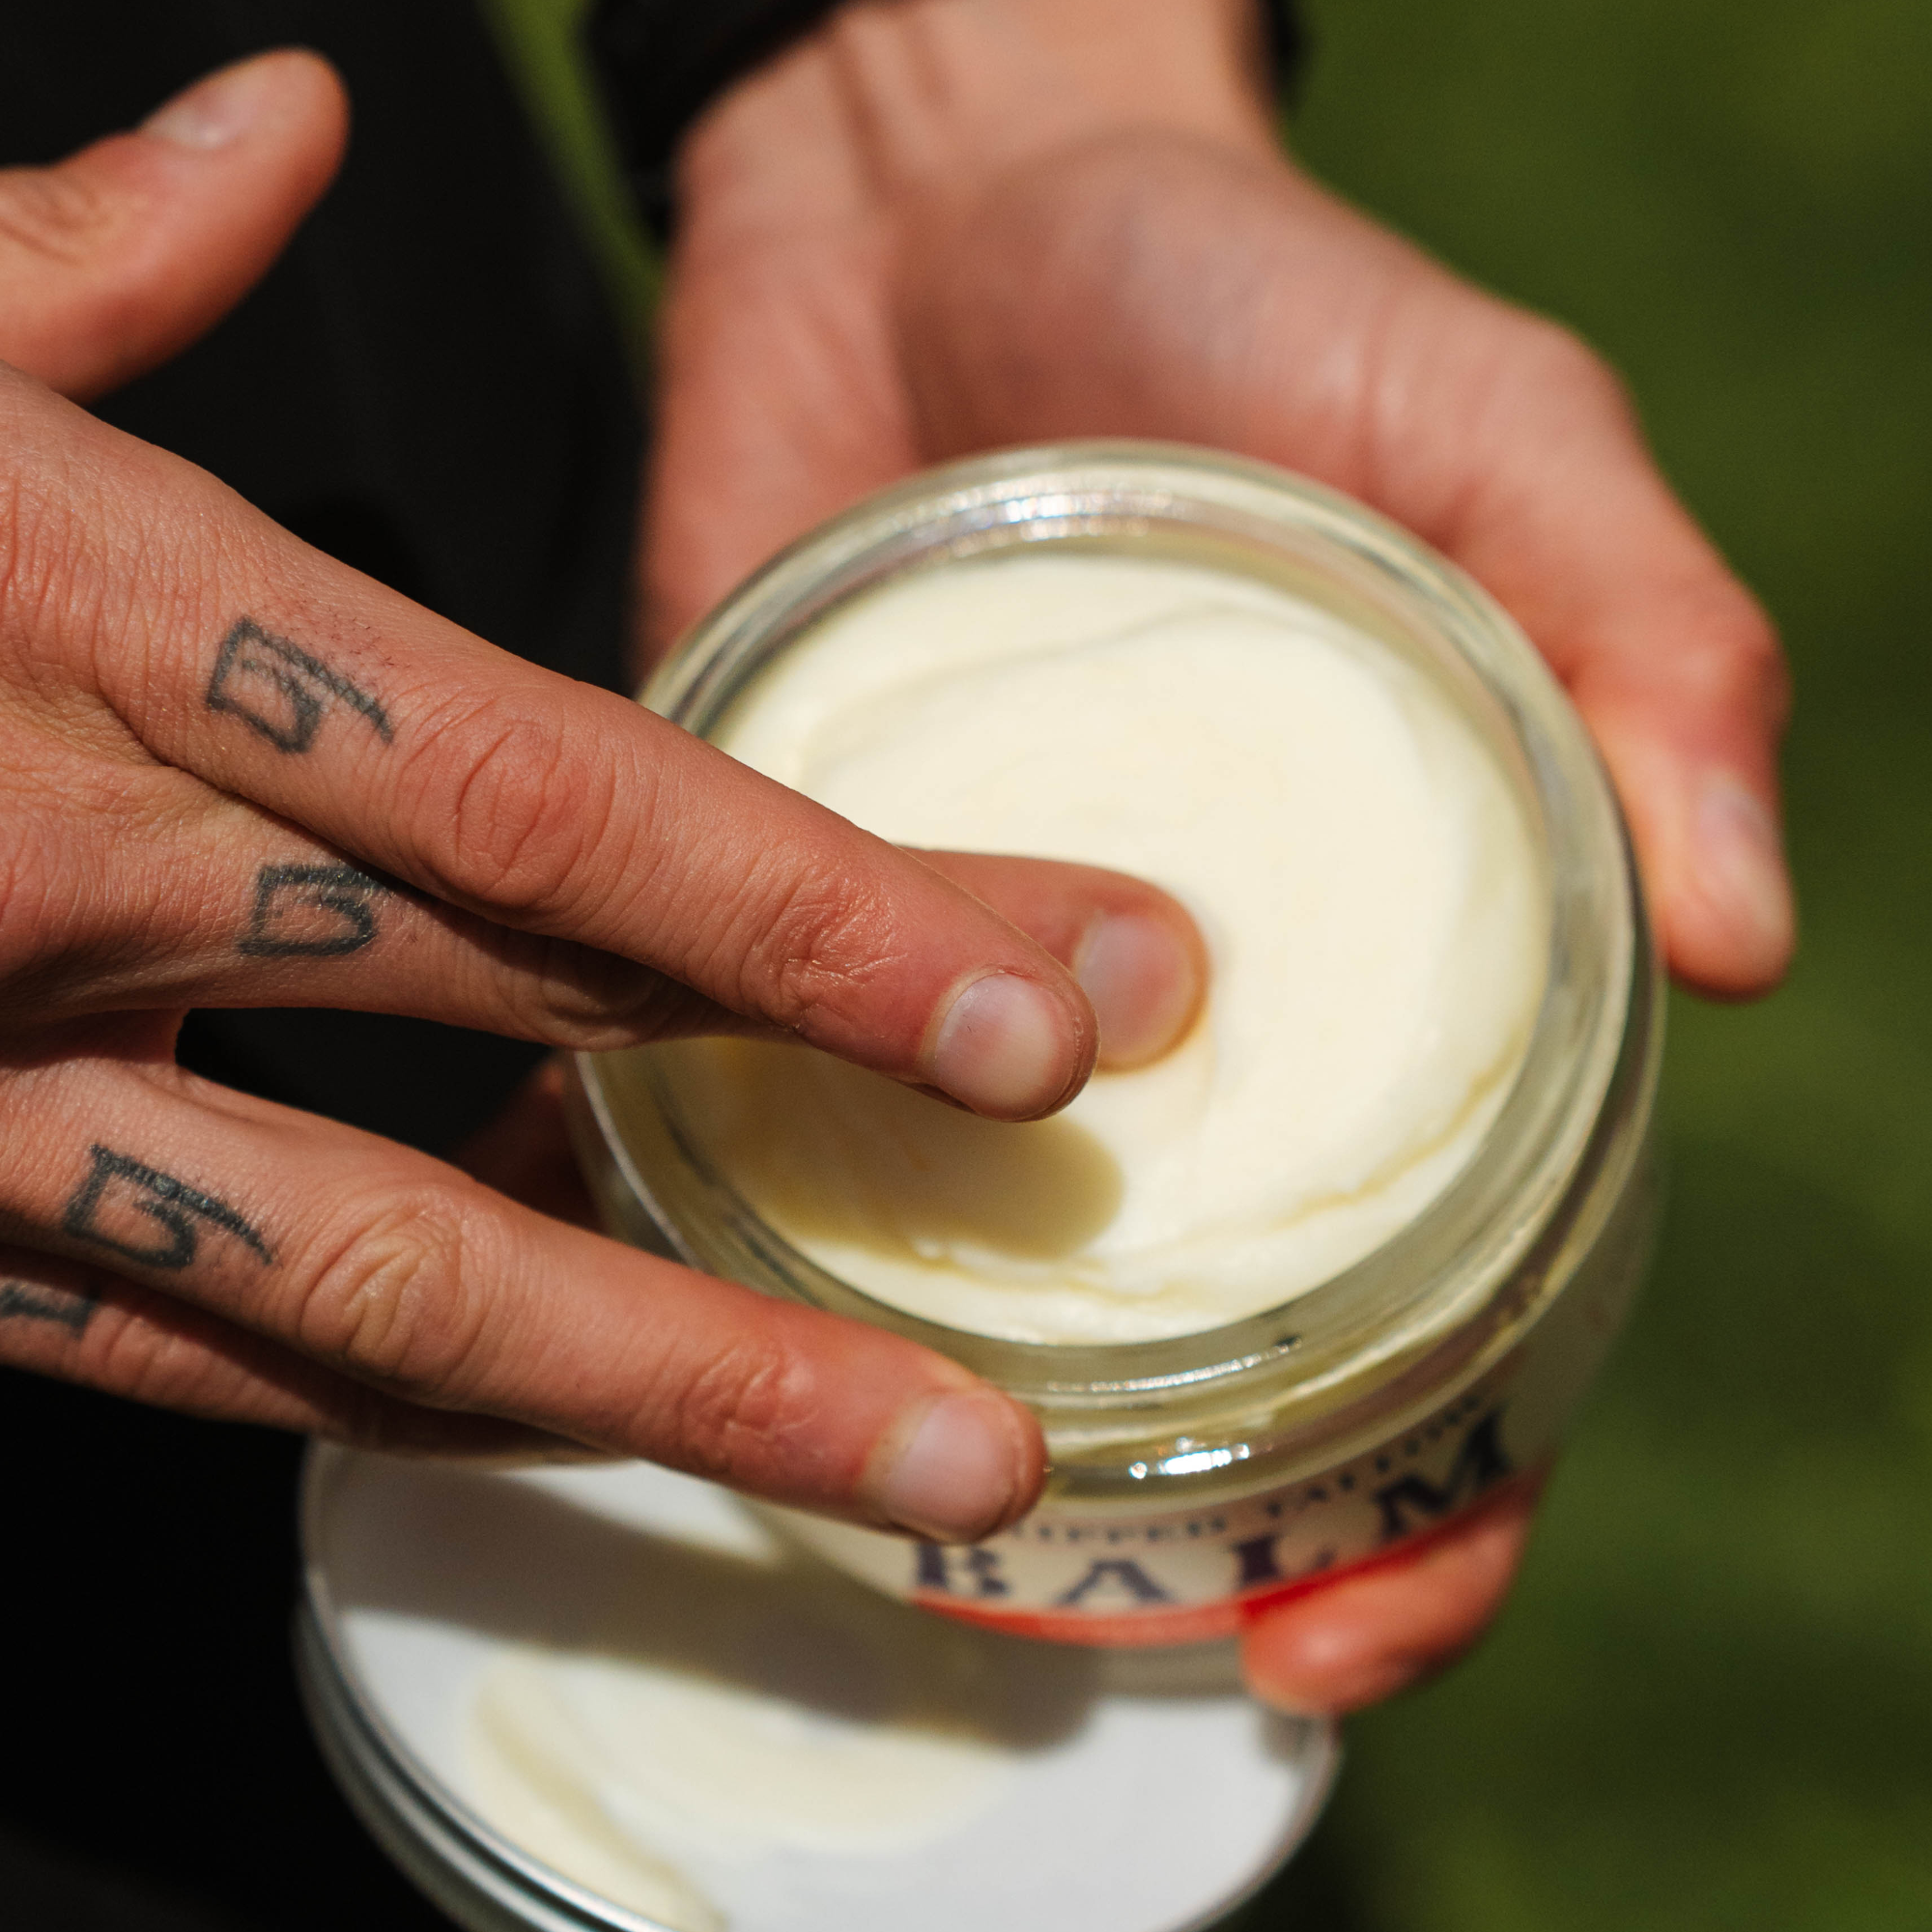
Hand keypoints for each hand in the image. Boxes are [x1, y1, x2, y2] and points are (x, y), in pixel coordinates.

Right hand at [0, 51, 1205, 1544]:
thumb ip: (83, 256)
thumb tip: (280, 132)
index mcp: (95, 613)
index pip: (562, 789)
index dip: (827, 914)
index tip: (1059, 1002)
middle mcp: (50, 881)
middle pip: (528, 1060)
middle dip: (796, 1228)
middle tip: (1021, 1394)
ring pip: (377, 1294)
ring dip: (659, 1396)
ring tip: (896, 1479)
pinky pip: (205, 1348)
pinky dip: (423, 1390)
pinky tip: (613, 1409)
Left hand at [644, 0, 1794, 1706]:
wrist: (946, 184)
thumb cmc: (1259, 295)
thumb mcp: (1489, 436)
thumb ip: (1636, 637)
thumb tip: (1746, 934)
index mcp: (1369, 966)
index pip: (1452, 1301)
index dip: (1442, 1495)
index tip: (1357, 1621)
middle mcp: (1152, 1016)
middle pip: (1202, 1349)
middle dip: (1197, 1535)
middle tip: (1135, 1636)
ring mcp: (945, 977)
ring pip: (943, 1273)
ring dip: (919, 1426)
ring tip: (887, 1541)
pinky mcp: (755, 892)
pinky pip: (716, 1091)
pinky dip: (686, 1206)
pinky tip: (652, 1311)